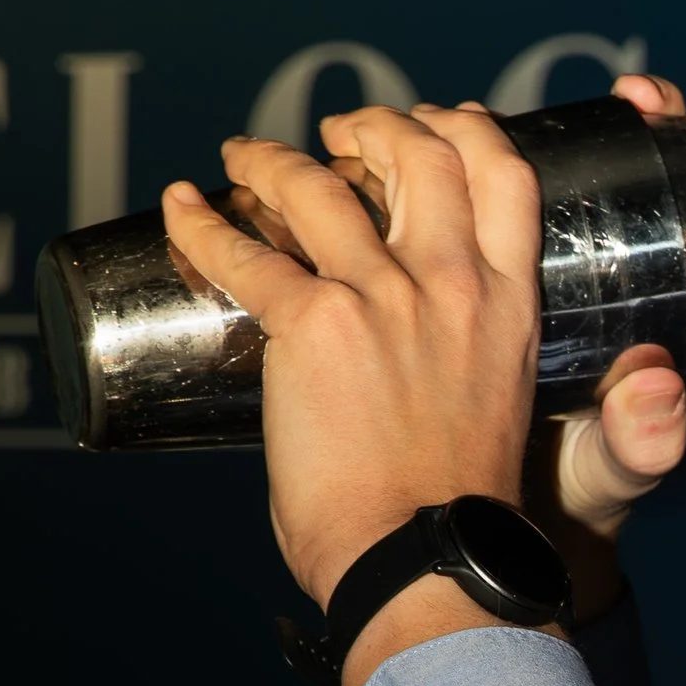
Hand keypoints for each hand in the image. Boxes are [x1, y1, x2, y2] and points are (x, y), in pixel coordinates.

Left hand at [163, 99, 545, 685]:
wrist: (427, 562)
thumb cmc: (453, 512)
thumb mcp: (487, 402)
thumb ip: (451, 357)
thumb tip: (393, 363)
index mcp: (505, 304)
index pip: (504, 176)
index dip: (467, 130)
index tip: (438, 124)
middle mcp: (450, 285)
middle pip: (420, 153)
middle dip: (375, 124)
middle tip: (339, 133)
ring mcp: (382, 299)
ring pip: (320, 185)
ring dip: (275, 158)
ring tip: (245, 155)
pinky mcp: (313, 327)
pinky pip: (242, 254)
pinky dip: (200, 221)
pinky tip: (179, 205)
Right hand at [522, 73, 685, 617]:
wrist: (515, 506)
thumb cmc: (589, 485)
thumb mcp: (619, 467)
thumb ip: (641, 445)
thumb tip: (657, 397)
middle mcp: (669, 280)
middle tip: (661, 99)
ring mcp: (612, 264)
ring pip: (625, 171)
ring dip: (619, 122)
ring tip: (617, 98)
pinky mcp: (548, 262)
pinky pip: (549, 192)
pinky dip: (534, 148)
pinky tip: (513, 121)